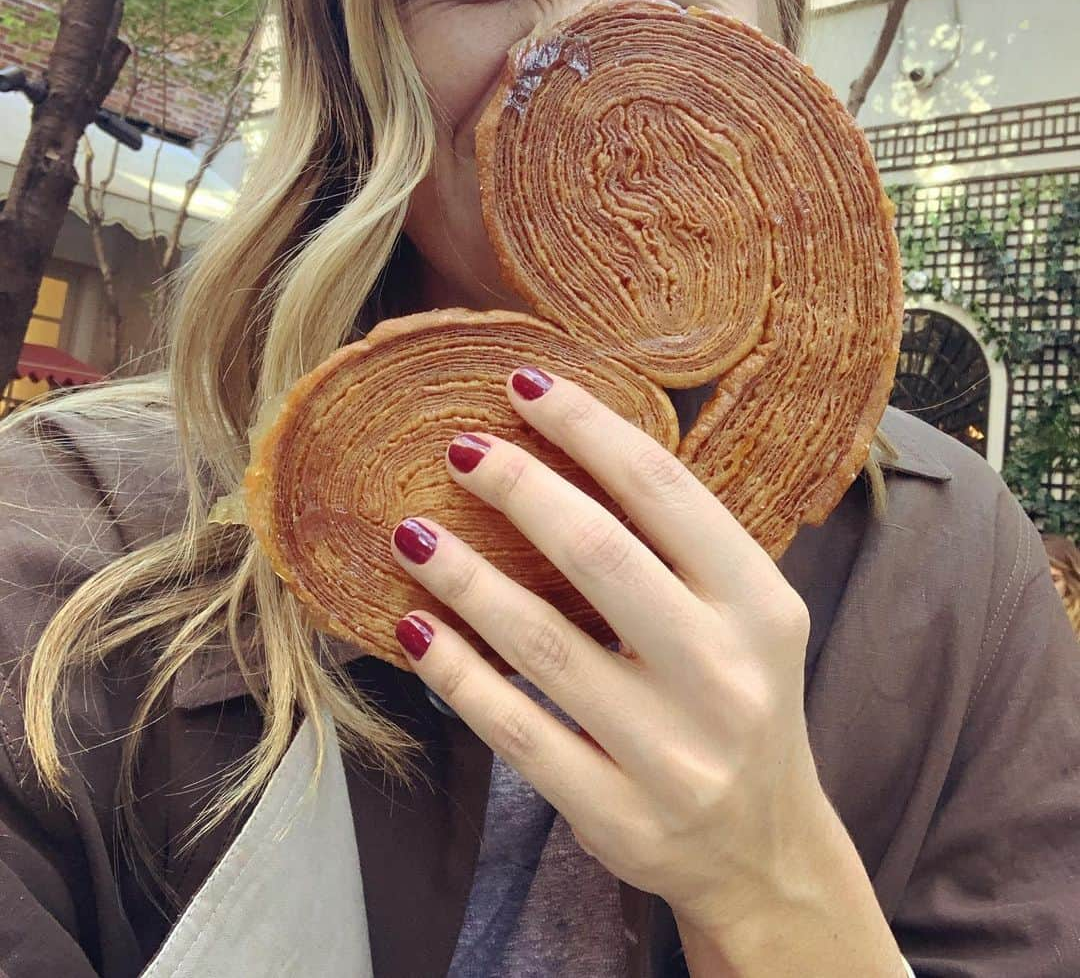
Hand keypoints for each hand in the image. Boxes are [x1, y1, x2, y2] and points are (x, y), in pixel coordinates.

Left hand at [389, 365, 824, 932]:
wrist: (762, 849)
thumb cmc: (735, 696)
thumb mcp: (742, 615)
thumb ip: (678, 545)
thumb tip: (565, 441)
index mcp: (760, 604)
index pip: (665, 491)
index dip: (589, 429)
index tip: (525, 385)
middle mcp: (725, 675)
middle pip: (601, 555)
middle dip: (520, 488)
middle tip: (459, 447)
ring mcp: (673, 754)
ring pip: (544, 643)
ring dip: (466, 578)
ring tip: (411, 531)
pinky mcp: (618, 815)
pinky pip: (517, 731)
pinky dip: (457, 674)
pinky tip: (415, 627)